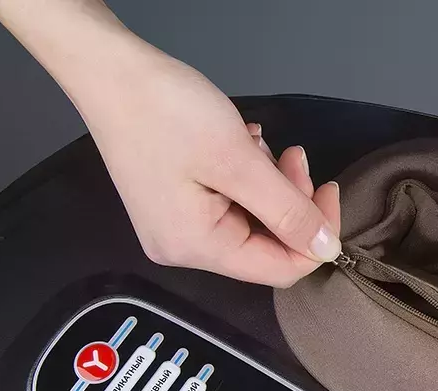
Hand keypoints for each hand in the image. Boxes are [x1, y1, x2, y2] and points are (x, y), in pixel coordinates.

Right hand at [70, 45, 339, 285]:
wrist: (108, 73)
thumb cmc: (168, 112)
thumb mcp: (239, 161)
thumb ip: (288, 210)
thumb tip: (328, 249)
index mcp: (197, 247)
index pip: (279, 269)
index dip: (315, 236)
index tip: (328, 189)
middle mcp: (183, 248)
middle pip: (265, 244)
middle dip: (289, 201)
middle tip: (294, 154)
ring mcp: (175, 227)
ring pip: (250, 220)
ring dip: (268, 183)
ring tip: (255, 142)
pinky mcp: (173, 204)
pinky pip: (227, 203)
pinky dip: (245, 176)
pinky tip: (240, 142)